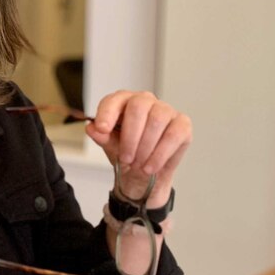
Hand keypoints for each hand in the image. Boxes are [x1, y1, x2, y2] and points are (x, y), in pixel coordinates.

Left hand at [85, 91, 191, 205]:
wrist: (144, 174)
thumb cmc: (126, 154)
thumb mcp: (110, 146)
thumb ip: (102, 137)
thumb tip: (92, 128)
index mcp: (123, 102)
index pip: (114, 99)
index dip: (107, 112)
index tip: (101, 129)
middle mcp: (145, 100)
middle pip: (138, 107)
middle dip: (130, 136)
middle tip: (126, 158)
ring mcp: (165, 110)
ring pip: (157, 120)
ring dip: (145, 147)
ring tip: (138, 165)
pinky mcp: (182, 124)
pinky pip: (173, 134)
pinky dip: (160, 154)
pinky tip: (151, 167)